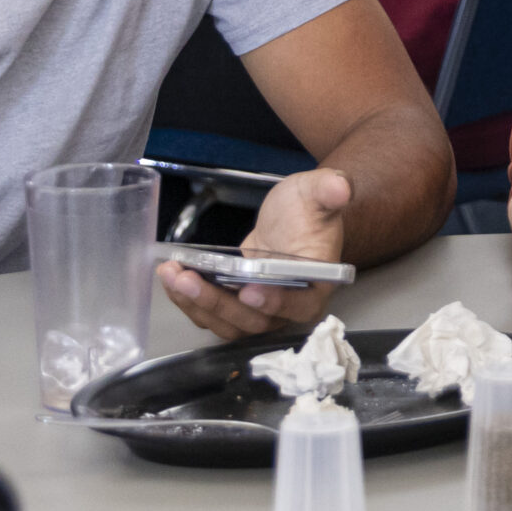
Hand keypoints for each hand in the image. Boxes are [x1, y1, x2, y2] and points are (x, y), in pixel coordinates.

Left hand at [158, 168, 349, 338]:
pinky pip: (214, 315)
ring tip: (171, 275)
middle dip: (217, 303)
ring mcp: (263, 310)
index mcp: (319, 282)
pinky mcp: (239, 306)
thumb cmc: (309, 207)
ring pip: (230, 324)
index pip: (303, 304)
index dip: (277, 303)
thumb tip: (339, 187)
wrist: (293, 218)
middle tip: (188, 279)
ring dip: (197, 305)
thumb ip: (329, 188)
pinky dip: (190, 302)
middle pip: (256, 321)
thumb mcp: (318, 191)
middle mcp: (291, 305)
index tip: (248, 291)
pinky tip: (173, 278)